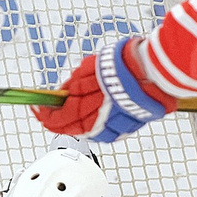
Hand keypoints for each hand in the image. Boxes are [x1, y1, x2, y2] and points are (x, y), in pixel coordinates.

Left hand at [31, 38, 173, 144]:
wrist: (157, 66)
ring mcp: (120, 123)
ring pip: (95, 133)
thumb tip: (62, 93)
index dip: (46, 115)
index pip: (60, 117)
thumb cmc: (125, 62)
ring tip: (77, 114)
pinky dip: (103, 127)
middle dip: (62, 122)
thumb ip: (75, 83)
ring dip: (82, 125)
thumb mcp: (90, 67)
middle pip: (76, 128)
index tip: (38, 110)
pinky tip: (99, 119)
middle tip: (53, 114)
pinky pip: (113, 132)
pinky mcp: (134, 124)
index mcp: (91, 103)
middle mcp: (104, 118)